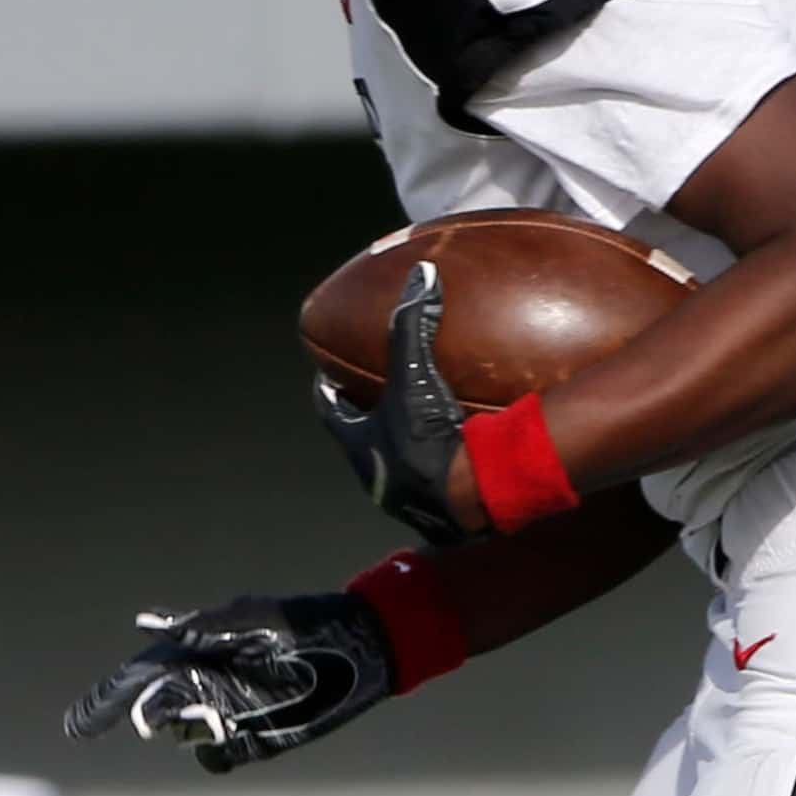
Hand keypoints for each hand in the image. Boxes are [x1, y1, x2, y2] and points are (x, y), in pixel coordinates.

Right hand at [62, 593, 392, 772]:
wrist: (369, 645)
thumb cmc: (313, 621)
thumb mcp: (263, 616)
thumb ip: (210, 624)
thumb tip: (147, 624)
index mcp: (202, 653)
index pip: (141, 677)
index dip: (107, 698)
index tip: (77, 725)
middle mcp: (209, 685)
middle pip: (153, 708)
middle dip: (134, 716)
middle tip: (133, 720)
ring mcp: (232, 713)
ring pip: (185, 733)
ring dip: (184, 727)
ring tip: (206, 712)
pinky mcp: (259, 737)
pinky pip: (220, 757)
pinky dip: (217, 754)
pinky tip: (228, 736)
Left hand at [318, 262, 483, 542]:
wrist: (467, 497)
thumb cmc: (427, 438)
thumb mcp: (415, 376)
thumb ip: (413, 326)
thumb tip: (421, 276)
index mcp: (361, 444)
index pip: (333, 412)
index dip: (330, 393)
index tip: (327, 379)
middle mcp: (375, 475)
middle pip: (363, 445)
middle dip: (368, 425)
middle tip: (377, 403)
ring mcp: (406, 501)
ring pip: (395, 473)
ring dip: (402, 456)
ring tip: (420, 435)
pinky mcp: (441, 518)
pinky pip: (435, 495)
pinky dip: (441, 482)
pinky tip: (462, 473)